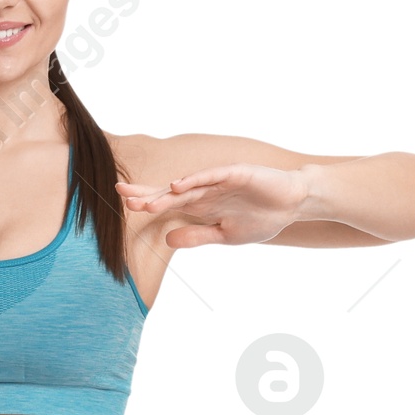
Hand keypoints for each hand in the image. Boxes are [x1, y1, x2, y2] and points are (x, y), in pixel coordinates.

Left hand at [116, 164, 315, 248]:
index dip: (148, 202)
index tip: (124, 205)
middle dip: (147, 194)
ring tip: (144, 200)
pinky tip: (178, 185)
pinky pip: (212, 177)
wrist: (293, 205)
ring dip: (166, 193)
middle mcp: (206, 191)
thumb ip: (197, 236)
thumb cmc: (260, 219)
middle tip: (121, 194)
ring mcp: (220, 181)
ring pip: (188, 187)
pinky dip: (195, 180)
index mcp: (202, 206)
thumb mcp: (224, 236)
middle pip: (171, 192)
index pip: (169, 203)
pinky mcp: (236, 174)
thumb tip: (167, 239)